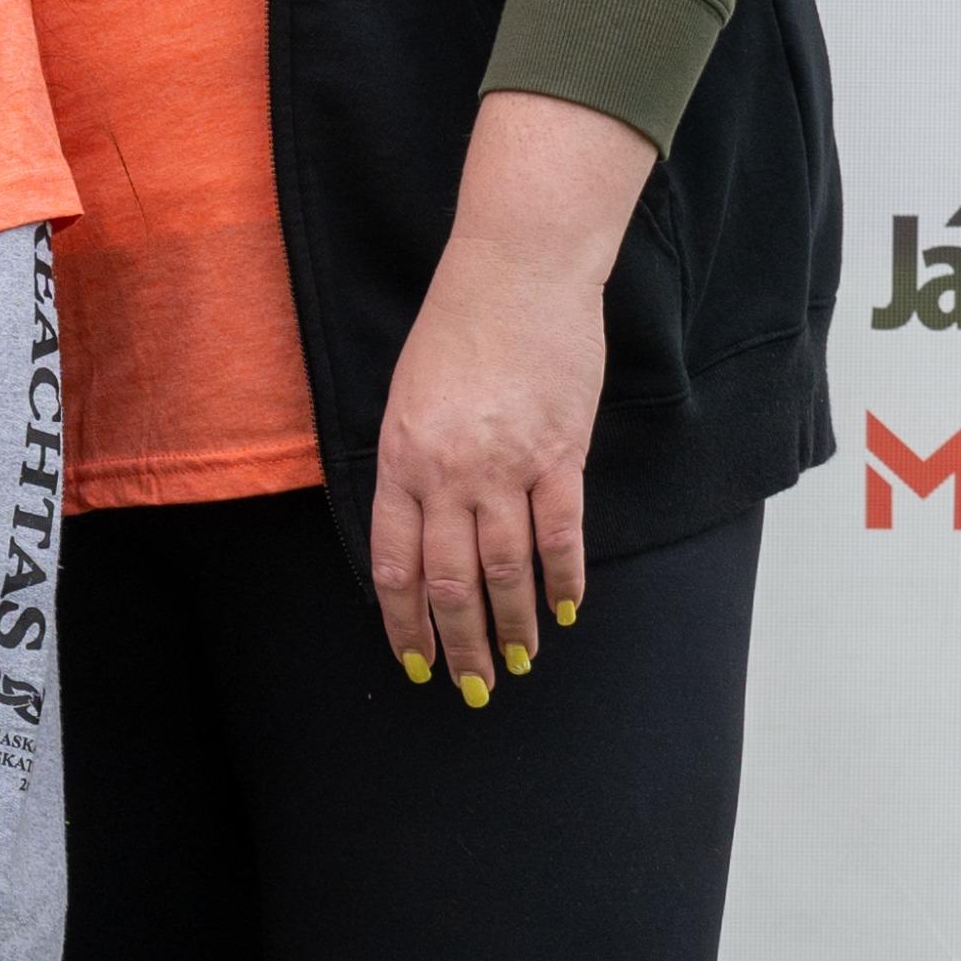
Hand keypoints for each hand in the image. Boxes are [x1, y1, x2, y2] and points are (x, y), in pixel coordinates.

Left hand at [366, 91, 654, 702]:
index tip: (413, 659)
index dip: (403, 620)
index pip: (395, 562)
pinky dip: (564, 580)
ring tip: (518, 666)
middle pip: (450, 581)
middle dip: (457, 645)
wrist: (515, 271)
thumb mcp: (406, 396)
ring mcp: (507, 466)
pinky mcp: (560, 454)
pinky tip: (565, 612)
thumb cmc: (454, 327)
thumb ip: (409, 465)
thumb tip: (419, 529)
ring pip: (506, 570)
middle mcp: (448, 472)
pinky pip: (560, 534)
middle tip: (470, 689)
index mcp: (399, 459)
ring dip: (512, 628)